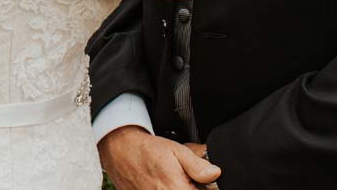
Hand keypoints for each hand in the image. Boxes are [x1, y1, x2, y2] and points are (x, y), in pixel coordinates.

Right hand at [98, 126, 220, 189]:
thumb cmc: (147, 150)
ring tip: (174, 180)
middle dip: (192, 186)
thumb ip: (197, 165)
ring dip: (179, 187)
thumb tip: (215, 173)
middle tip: (186, 179)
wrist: (121, 151)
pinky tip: (162, 183)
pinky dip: (165, 188)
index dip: (204, 187)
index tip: (202, 181)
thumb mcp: (176, 150)